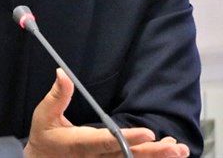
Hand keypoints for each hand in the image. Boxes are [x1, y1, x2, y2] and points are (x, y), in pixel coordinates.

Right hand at [24, 68, 190, 157]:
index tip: (148, 133)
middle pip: (127, 157)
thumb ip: (58, 96)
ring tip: (178, 150)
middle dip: (152, 152)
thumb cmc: (44, 137)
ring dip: (156, 157)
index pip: (107, 141)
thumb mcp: (45, 115)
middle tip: (174, 146)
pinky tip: (166, 153)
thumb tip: (62, 72)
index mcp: (80, 145)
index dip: (128, 138)